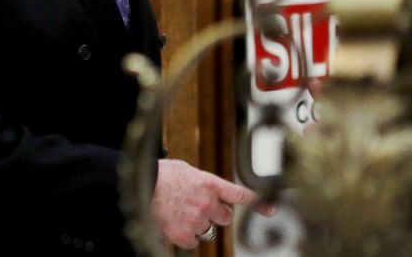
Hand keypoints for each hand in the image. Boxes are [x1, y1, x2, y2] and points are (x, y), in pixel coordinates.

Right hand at [151, 159, 275, 248]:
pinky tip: (171, 222)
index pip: (240, 195)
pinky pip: (191, 241)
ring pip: (206, 229)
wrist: (139, 187)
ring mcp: (197, 220)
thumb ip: (202, 181)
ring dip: (196, 224)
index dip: (258, 203)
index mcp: (209, 183)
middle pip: (224, 217)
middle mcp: (207, 203)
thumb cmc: (159, 175)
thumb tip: (207, 188)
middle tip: (197, 207)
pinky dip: (183, 235)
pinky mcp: (184, 235)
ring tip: (177, 211)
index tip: (272, 210)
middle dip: (214, 214)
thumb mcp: (185, 170)